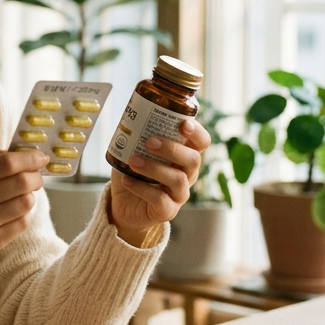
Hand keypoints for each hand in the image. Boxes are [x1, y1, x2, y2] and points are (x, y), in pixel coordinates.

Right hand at [0, 149, 49, 274]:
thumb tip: (20, 153)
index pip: (6, 163)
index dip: (29, 158)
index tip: (41, 157)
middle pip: (21, 182)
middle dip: (36, 177)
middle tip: (36, 176)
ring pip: (25, 203)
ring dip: (30, 196)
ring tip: (22, 195)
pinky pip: (21, 224)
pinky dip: (24, 215)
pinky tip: (15, 212)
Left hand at [109, 119, 210, 246]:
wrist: (123, 203)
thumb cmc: (132, 172)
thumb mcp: (133, 150)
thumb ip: (136, 134)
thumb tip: (129, 114)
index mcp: (183, 156)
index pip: (201, 143)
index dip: (197, 133)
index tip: (183, 124)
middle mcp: (187, 174)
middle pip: (193, 160)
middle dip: (172, 148)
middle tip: (150, 141)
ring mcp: (179, 194)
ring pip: (178, 179)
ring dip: (154, 168)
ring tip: (133, 160)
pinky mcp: (167, 210)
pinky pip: (160, 199)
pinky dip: (141, 188)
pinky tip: (127, 180)